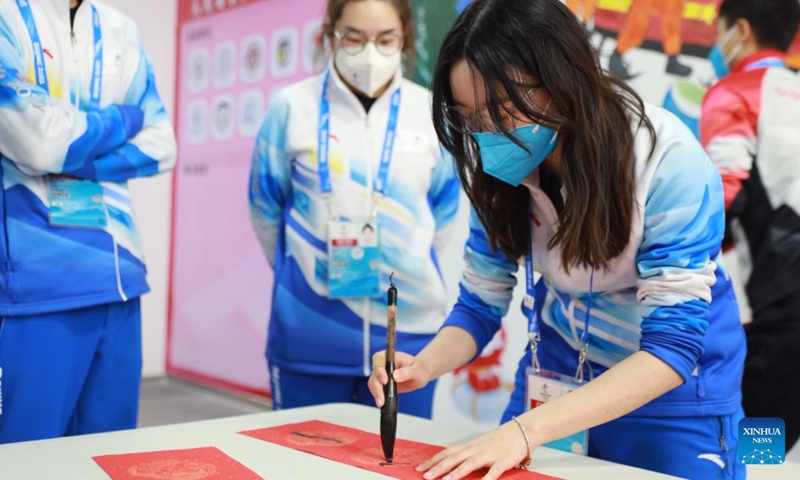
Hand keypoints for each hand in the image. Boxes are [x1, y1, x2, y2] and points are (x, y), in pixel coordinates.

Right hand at [368, 351, 432, 406]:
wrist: (420, 375)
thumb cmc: (419, 369)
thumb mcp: (417, 370)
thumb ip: (407, 372)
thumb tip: (396, 376)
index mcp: (391, 356)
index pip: (379, 359)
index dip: (379, 369)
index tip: (385, 380)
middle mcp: (384, 364)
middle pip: (374, 373)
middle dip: (376, 386)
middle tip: (381, 397)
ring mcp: (382, 373)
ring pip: (373, 382)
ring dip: (376, 393)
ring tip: (381, 403)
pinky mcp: (382, 383)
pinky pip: (376, 389)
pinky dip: (378, 396)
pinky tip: (381, 402)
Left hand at [416, 420, 533, 479]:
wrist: (523, 429)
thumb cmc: (503, 439)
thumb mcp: (482, 445)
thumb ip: (469, 454)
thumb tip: (454, 464)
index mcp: (471, 446)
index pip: (448, 452)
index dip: (433, 460)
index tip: (420, 468)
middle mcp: (477, 449)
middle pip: (454, 458)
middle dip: (438, 468)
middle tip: (424, 476)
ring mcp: (490, 455)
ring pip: (469, 464)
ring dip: (456, 473)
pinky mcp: (504, 461)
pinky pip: (494, 471)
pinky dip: (487, 479)